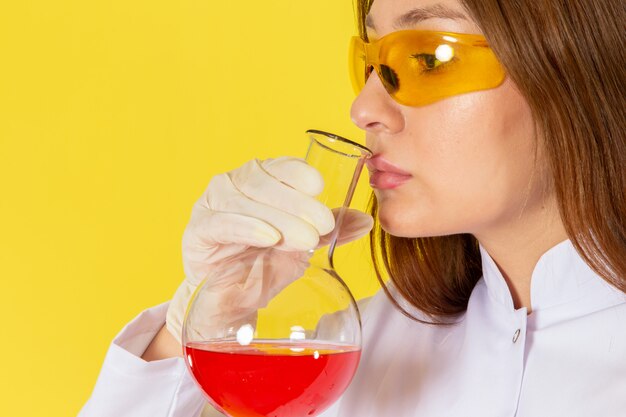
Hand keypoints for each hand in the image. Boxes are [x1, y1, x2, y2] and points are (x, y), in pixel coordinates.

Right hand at [165, 157, 372, 342]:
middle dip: (296, 202)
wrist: (232, 302)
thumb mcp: (302, 244)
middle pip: (262, 180)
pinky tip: (269, 237)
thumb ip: (329, 229)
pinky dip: (247, 227)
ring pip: (243, 198)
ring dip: (278, 216)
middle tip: (322, 224)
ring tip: (305, 238)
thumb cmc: (264, 264)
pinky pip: (221, 223)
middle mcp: (232, 185)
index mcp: (258, 180)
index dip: (299, 173)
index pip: (279, 166)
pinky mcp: (197, 232)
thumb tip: (365, 220)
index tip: (320, 188)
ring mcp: (210, 205)